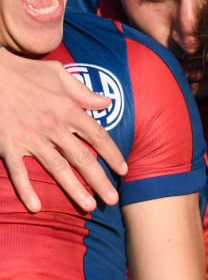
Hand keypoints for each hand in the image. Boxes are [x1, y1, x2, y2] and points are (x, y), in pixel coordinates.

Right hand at [0, 51, 126, 210]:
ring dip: (73, 189)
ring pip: (57, 168)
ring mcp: (30, 137)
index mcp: (68, 109)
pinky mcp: (8, 145)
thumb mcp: (59, 74)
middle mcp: (53, 126)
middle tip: (113, 199)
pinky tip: (36, 207)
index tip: (124, 170)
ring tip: (89, 206)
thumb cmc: (25, 72)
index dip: (113, 154)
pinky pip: (18, 172)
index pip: (98, 136)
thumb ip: (84, 92)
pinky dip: (26, 190)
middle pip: (82, 158)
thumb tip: (108, 103)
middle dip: (99, 180)